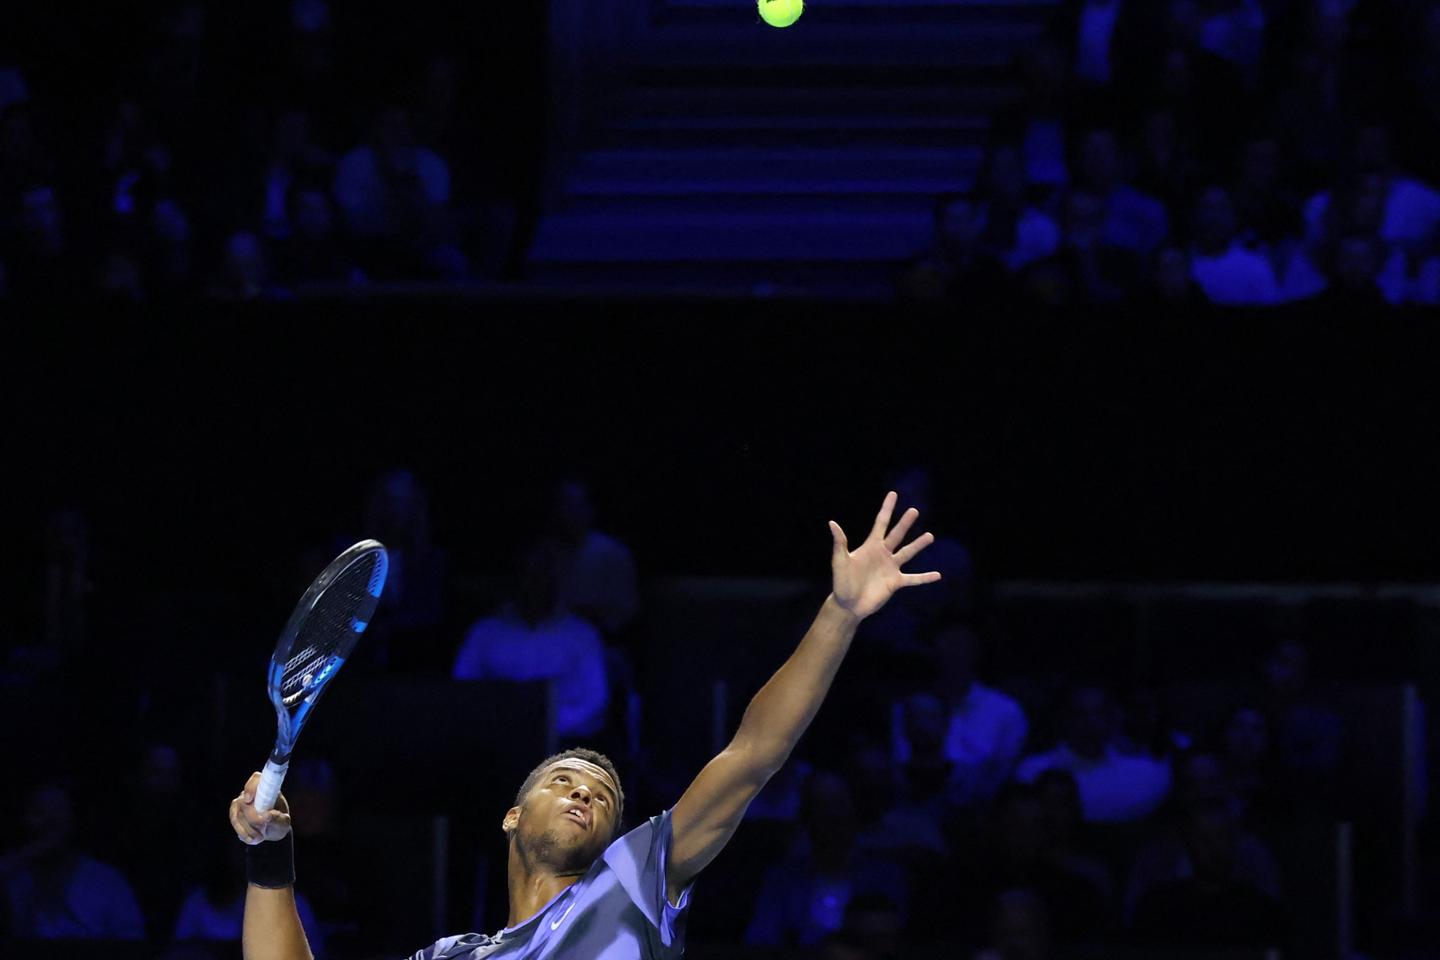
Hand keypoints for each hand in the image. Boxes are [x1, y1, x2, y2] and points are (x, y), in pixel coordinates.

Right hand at [229, 772, 292, 845]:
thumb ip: (277, 819)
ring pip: (237, 814)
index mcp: (267, 788)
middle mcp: (253, 792)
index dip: (250, 787)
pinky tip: (251, 839)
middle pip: (244, 802)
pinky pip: (234, 821)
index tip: (249, 800)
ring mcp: (241, 802)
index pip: (256, 779)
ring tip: (259, 838)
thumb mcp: (283, 822)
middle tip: (262, 832)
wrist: (272, 831)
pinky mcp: (235, 812)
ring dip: (248, 829)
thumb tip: (266, 816)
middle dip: (252, 820)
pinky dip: (242, 832)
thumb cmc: (279, 822)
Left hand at [829, 491, 940, 620]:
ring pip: (907, 553)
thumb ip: (840, 543)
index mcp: (870, 546)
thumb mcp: (840, 561)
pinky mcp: (895, 582)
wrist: (848, 605)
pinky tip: (938, 575)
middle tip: (914, 511)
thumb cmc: (841, 582)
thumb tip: (832, 523)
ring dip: (918, 545)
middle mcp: (883, 554)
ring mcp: (890, 568)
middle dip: (905, 523)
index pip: (880, 523)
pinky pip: (913, 579)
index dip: (887, 509)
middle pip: (897, 534)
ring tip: (930, 536)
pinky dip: (925, 577)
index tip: (893, 494)